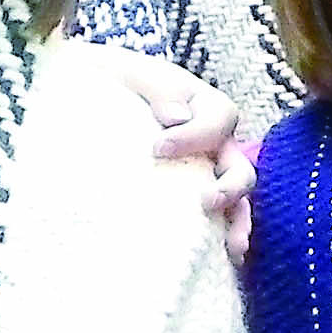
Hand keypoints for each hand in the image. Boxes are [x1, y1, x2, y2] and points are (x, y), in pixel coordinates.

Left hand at [85, 46, 252, 250]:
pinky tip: (219, 259)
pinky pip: (215, 220)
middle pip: (239, 166)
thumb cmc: (116, 82)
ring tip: (232, 249)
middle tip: (205, 201)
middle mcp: (213, 144)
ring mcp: (204, 175)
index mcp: (204, 106)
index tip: (157, 147)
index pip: (219, 120)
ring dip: (237, 223)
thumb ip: (159, 89)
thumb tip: (176, 117)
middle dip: (230, 187)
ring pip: (236, 201)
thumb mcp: (134, 73)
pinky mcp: (187, 199)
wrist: (92, 94)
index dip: (196, 136)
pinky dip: (220, 237)